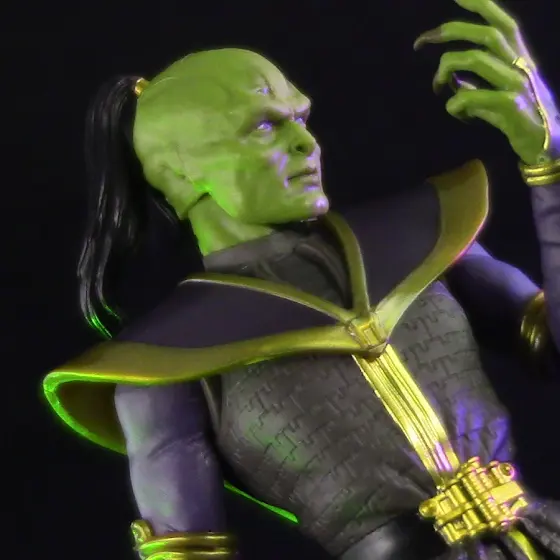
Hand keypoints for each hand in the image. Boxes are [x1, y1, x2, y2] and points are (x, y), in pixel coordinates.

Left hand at [414, 0, 559, 163]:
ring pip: (474, 59)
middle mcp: (519, 63)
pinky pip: (470, 96)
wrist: (546, 144)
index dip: (480, 4)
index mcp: (518, 56)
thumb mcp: (495, 94)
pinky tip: (458, 114)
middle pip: (485, 34)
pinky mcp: (509, 105)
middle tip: (420, 42)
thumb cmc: (518, 117)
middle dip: (449, 31)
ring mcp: (515, 82)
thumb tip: (452, 79)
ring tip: (436, 86)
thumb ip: (475, 83)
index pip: (501, 22)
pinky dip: (455, 104)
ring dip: (446, 69)